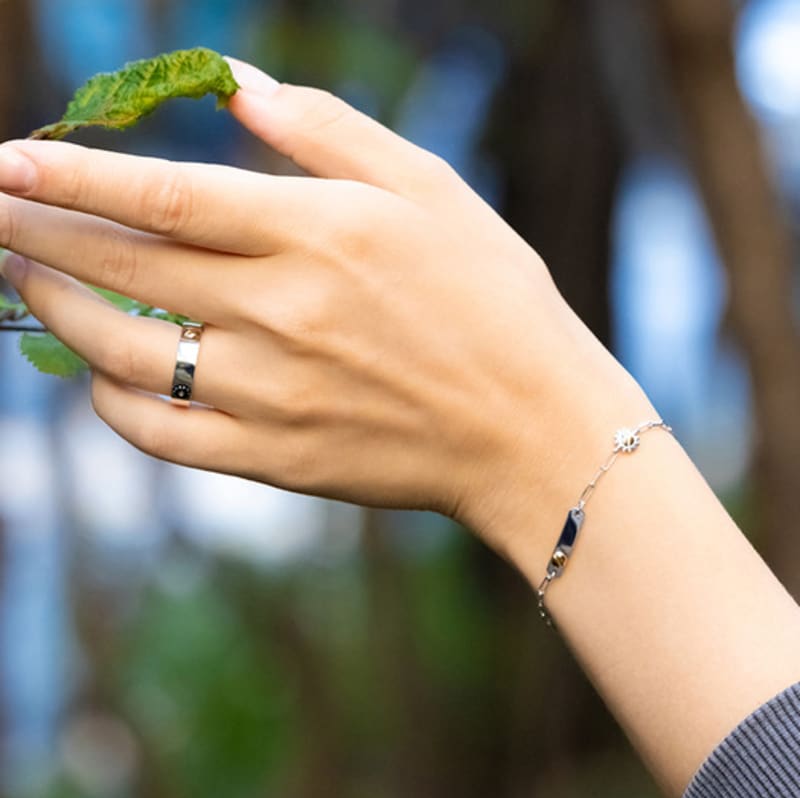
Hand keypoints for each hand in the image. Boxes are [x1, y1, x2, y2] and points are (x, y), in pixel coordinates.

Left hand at [0, 58, 651, 552]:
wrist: (532, 427)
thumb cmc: (496, 299)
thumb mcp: (432, 190)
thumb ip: (329, 134)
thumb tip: (239, 90)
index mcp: (320, 235)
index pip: (163, 195)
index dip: (73, 176)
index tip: (6, 162)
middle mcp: (284, 313)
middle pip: (126, 267)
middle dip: (37, 232)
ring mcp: (274, 395)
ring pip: (126, 355)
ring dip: (59, 312)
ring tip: (26, 281)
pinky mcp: (278, 459)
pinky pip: (165, 435)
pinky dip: (114, 406)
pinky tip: (102, 380)